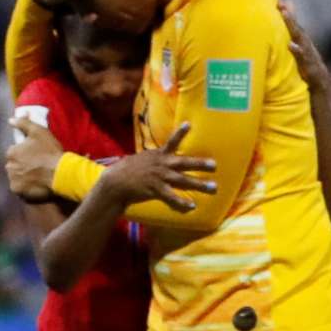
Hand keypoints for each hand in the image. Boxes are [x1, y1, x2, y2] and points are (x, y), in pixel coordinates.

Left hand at [5, 109, 63, 202]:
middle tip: (38, 166)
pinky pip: (20, 189)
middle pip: (14, 165)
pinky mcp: (19, 192)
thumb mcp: (39, 132)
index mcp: (11, 152)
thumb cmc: (50, 152)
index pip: (14, 152)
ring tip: (38, 176)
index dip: (25, 153)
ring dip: (24, 176)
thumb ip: (23, 124)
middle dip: (22, 165)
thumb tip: (11, 119)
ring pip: (16, 177)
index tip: (36, 155)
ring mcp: (13, 180)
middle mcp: (8, 167)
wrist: (60, 174)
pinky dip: (26, 188)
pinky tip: (37, 185)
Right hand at [98, 121, 218, 213]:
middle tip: (214, 165)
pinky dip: (182, 202)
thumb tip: (163, 155)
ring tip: (213, 187)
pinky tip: (192, 206)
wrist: (115, 183)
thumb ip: (155, 158)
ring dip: (199, 184)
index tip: (188, 124)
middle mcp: (161, 165)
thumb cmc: (128, 171)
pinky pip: (171, 196)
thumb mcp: (142, 159)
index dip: (179, 132)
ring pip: (183, 180)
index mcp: (158, 155)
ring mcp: (158, 177)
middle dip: (200, 163)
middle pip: (184, 163)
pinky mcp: (155, 189)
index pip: (171, 141)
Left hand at [279, 0, 328, 87]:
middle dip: (289, 16)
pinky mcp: (311, 67)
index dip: (287, 13)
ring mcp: (310, 56)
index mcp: (302, 43)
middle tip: (281, 4)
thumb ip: (293, 39)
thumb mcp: (299, 53)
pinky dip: (298, 51)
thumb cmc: (306, 67)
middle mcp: (307, 46)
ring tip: (284, 15)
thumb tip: (285, 27)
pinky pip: (304, 59)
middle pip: (297, 29)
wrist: (321, 86)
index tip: (278, 0)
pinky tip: (290, 45)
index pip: (294, 25)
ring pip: (300, 39)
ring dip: (292, 27)